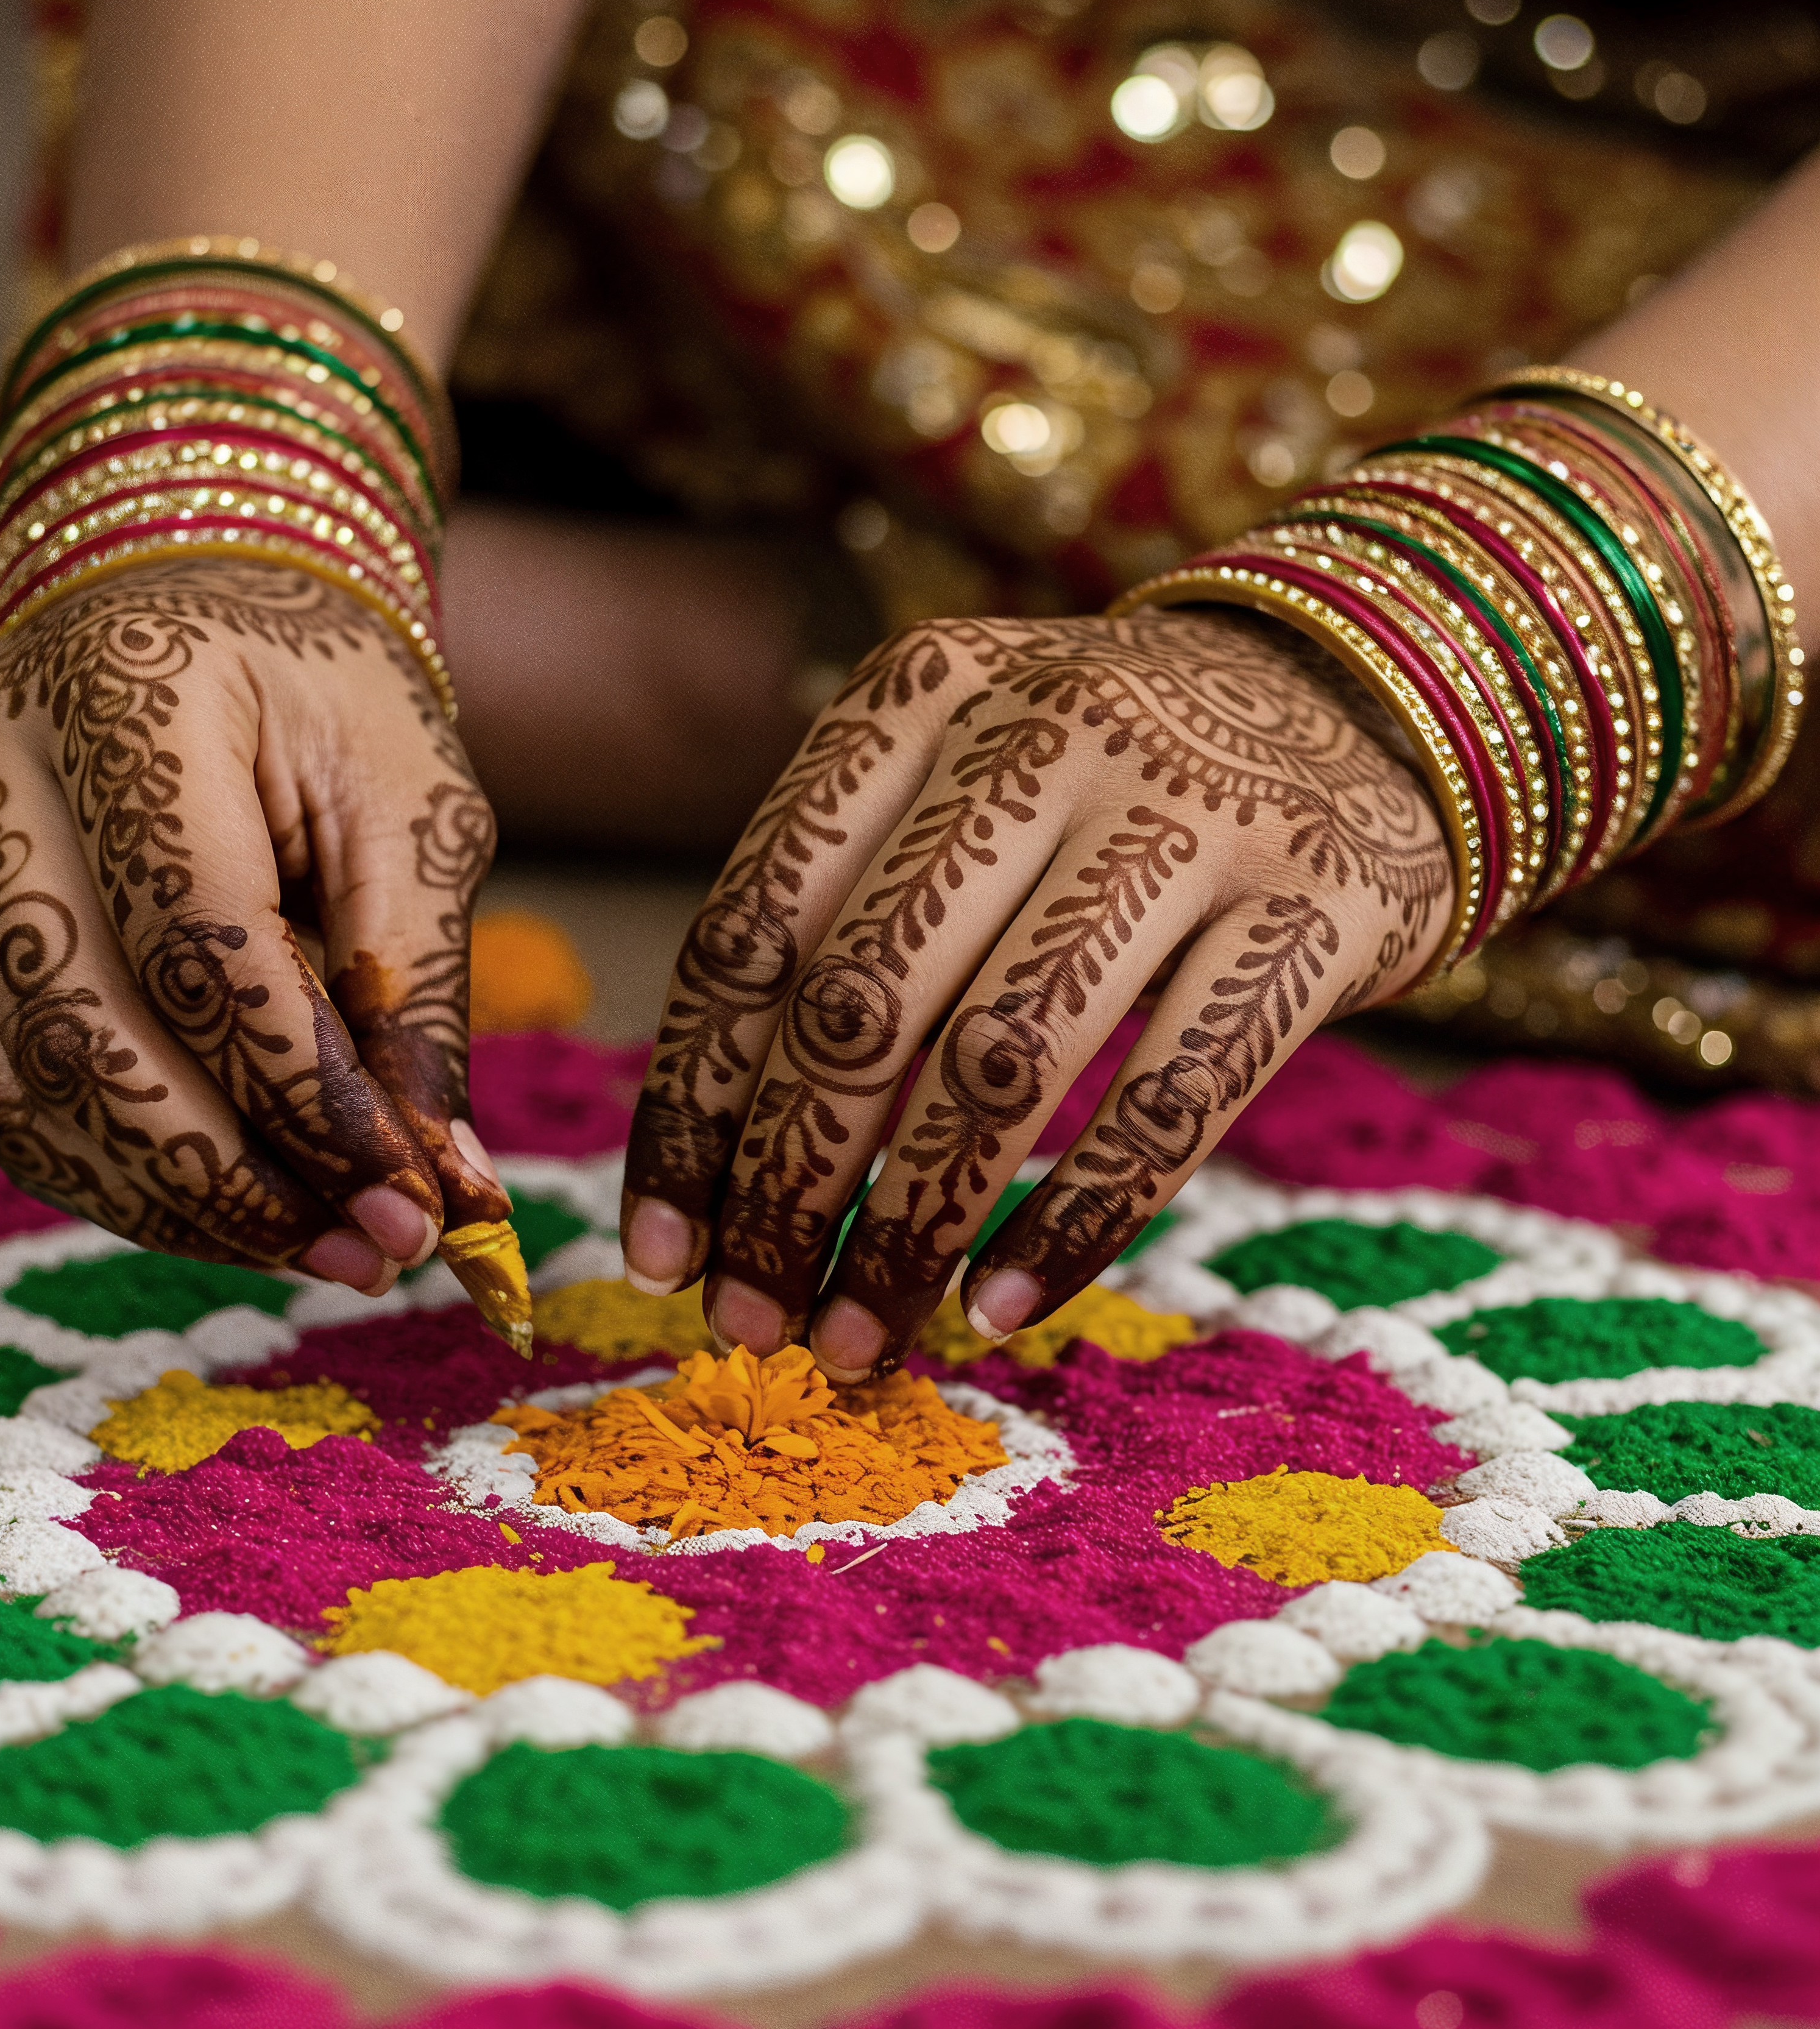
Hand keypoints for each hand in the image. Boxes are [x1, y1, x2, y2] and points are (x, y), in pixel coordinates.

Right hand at [0, 564, 506, 1292]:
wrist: (191, 600)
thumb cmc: (321, 700)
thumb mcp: (413, 811)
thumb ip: (420, 994)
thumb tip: (449, 1189)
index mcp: (124, 689)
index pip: (197, 941)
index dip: (300, 1096)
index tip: (410, 1205)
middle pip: (84, 1027)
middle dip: (234, 1175)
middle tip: (369, 1252)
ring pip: (15, 1083)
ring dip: (167, 1199)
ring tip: (311, 1246)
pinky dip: (104, 1171)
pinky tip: (216, 1205)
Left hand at [620, 611, 1454, 1378]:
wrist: (1371, 692)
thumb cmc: (1109, 783)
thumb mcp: (963, 776)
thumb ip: (844, 916)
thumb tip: (713, 1170)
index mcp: (920, 695)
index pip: (755, 927)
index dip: (691, 1106)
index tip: (656, 1251)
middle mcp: (1047, 735)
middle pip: (864, 1002)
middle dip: (786, 1187)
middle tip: (749, 1318)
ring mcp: (1195, 814)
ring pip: (1005, 1064)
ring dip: (912, 1227)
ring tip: (860, 1336)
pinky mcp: (1321, 906)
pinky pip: (1169, 1102)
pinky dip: (1074, 1225)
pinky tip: (1002, 1306)